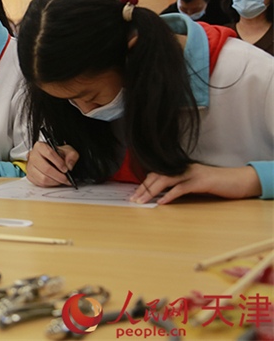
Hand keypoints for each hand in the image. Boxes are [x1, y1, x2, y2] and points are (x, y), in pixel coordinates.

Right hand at [26, 141, 78, 186]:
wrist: (51, 159)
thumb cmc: (58, 154)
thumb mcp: (68, 151)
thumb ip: (72, 156)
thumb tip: (69, 166)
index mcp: (40, 146)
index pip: (49, 153)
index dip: (59, 163)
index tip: (66, 169)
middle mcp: (33, 155)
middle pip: (46, 168)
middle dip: (58, 176)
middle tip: (66, 178)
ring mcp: (30, 166)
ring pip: (42, 178)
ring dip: (55, 182)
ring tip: (61, 180)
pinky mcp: (30, 175)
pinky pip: (40, 183)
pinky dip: (50, 184)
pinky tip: (55, 181)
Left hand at [131, 163, 262, 204]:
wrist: (237, 180)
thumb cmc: (214, 184)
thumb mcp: (192, 184)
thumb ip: (177, 186)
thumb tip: (160, 195)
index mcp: (179, 169)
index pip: (156, 174)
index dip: (144, 184)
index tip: (134, 195)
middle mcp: (183, 168)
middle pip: (157, 176)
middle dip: (143, 188)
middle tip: (133, 200)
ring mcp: (191, 173)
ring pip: (166, 180)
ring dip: (151, 191)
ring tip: (142, 201)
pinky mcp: (201, 181)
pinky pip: (181, 188)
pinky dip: (170, 195)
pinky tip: (161, 202)